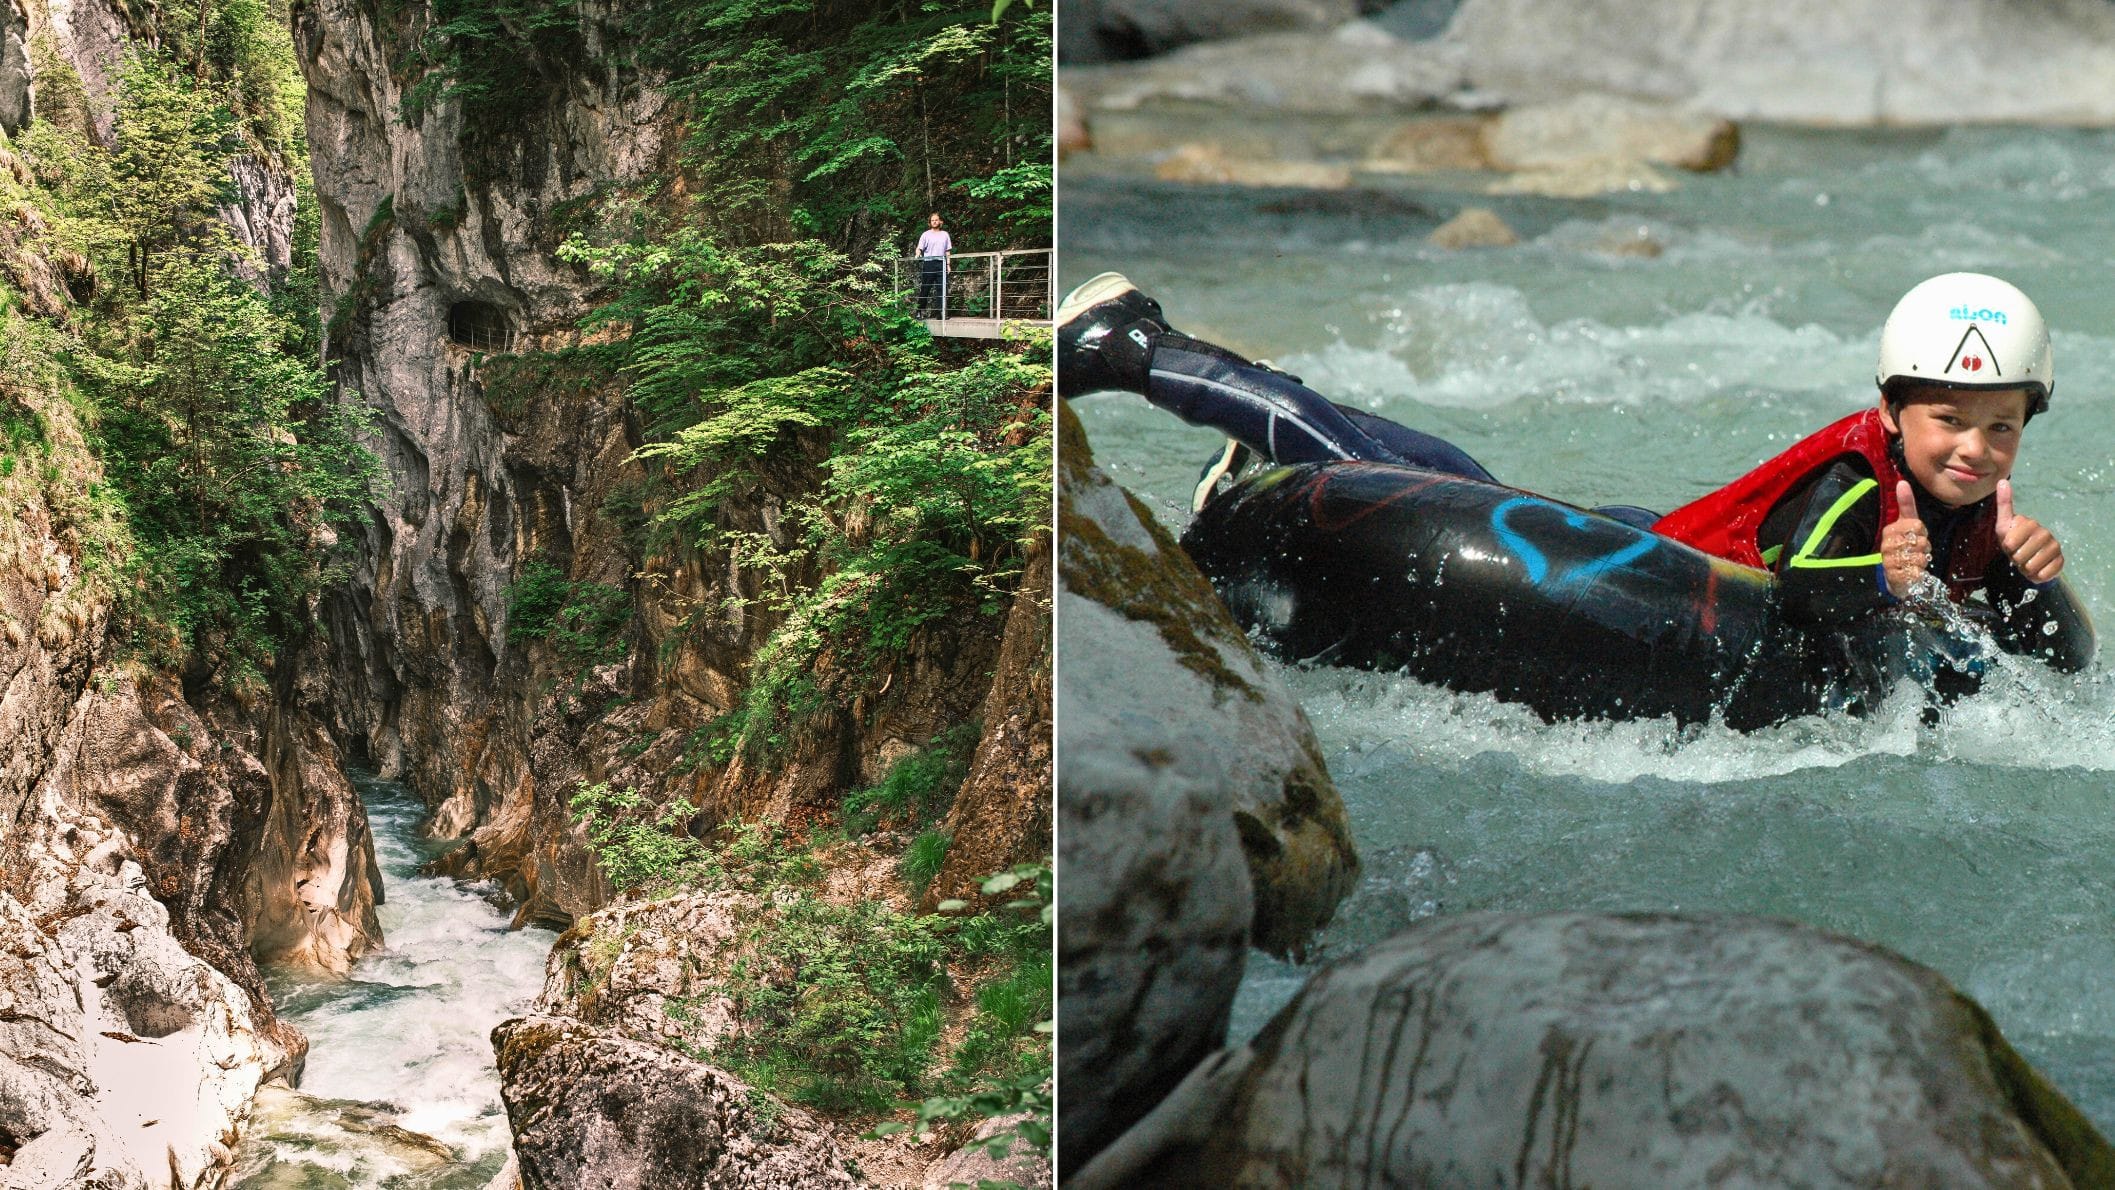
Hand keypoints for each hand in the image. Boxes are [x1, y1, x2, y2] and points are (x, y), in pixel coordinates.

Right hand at [1880, 480, 1929, 598]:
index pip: (1917, 525)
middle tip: (1915, 551)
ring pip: (1920, 557)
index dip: (1922, 533)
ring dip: (1922, 561)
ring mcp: (1889, 562)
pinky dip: (1919, 573)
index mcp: (1890, 531)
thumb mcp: (1906, 524)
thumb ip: (1906, 504)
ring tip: (1913, 562)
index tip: (1915, 537)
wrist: (1896, 576)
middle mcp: (1887, 545)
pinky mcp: (1895, 577)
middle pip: (1920, 541)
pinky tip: (1912, 572)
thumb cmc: (1904, 547)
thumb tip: (1902, 482)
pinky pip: (1917, 571)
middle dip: (1923, 548)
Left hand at [1996, 479, 2063, 582]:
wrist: (2028, 557)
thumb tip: (2002, 480)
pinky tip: (2037, 568)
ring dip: (2024, 568)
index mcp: (2029, 523)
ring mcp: (2055, 546)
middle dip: (2014, 559)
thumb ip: (2003, 504)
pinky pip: (2043, 575)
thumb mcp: (2004, 524)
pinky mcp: (2061, 561)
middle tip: (2018, 554)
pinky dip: (2036, 576)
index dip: (2006, 548)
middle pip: (2019, 556)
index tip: (2009, 544)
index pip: (2009, 543)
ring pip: (2030, 566)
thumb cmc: (2013, 540)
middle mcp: (2045, 533)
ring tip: (2026, 560)